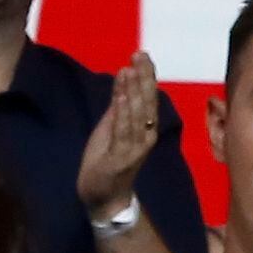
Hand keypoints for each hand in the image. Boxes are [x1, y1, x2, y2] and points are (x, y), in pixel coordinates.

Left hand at [80, 54, 163, 214]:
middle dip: (143, 77)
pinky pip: (122, 132)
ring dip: (133, 91)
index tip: (141, 54)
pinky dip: (122, 113)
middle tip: (140, 54)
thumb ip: (118, 105)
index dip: (146, 76)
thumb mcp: (112, 128)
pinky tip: (121, 97)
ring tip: (130, 69)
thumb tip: (125, 74)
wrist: (105, 197)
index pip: (148, 97)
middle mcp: (145, 136)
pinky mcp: (121, 158)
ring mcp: (135, 148)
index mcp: (145, 128)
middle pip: (146, 102)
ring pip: (136, 114)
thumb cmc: (108, 161)